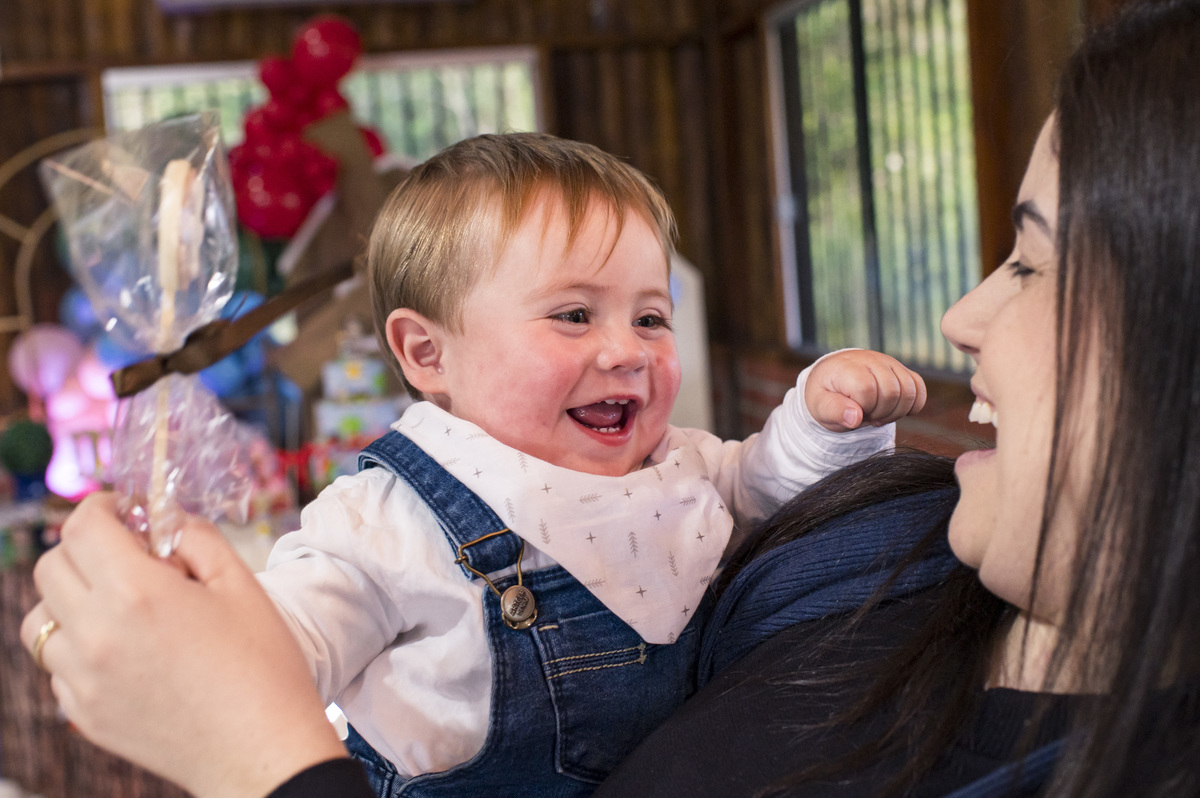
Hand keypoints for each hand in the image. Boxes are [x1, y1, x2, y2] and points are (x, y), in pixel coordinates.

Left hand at [19, 493, 345, 797]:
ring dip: (74, 598)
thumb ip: (197, 538)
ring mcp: (82, 679)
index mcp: (137, 593)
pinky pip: (55, 664)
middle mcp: (96, 634)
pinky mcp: (83, 712)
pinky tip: (126, 649)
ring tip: (122, 605)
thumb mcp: (241, 584)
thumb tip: (165, 519)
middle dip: (85, 548)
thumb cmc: (263, 666)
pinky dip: (78, 645)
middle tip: (128, 554)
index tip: (122, 508)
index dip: (101, 506)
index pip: (83, 528)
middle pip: (51, 568)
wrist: (261, 750)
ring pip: (42, 618)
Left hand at [805, 349, 926, 431]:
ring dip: (896, 411)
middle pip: (892, 392)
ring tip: (878, 413)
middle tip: (866, 415)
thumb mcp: (820, 406)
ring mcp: (889, 363)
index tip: (853, 412)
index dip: (863, 409)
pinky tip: (894, 409)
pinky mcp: (902, 370)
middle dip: (880, 413)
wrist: (833, 378)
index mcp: (847, 367)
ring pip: (909, 391)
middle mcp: (871, 360)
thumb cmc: (826, 394)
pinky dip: (912, 405)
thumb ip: (834, 411)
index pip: (867, 389)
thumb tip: (855, 418)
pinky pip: (919, 388)